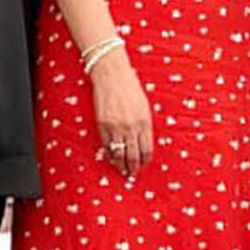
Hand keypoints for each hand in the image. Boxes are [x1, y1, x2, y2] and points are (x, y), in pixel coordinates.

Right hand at [90, 53, 156, 177]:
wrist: (112, 75)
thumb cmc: (130, 88)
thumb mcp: (144, 107)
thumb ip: (144, 125)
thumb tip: (142, 143)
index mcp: (145, 122)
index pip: (147, 150)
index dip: (145, 161)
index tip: (143, 164)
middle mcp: (131, 127)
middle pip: (133, 155)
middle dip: (133, 167)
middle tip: (132, 173)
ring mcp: (116, 127)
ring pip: (119, 154)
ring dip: (121, 165)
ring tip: (122, 170)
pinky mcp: (102, 124)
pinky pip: (106, 145)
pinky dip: (110, 155)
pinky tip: (112, 159)